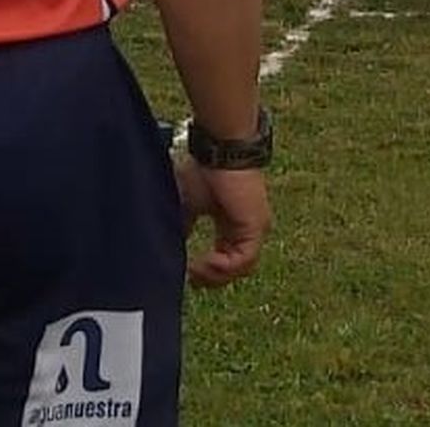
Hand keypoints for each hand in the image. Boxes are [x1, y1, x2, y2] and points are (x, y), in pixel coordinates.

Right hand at [175, 159, 270, 287]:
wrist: (219, 150)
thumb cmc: (204, 170)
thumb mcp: (189, 204)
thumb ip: (184, 226)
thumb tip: (172, 246)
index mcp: (232, 222)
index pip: (226, 257)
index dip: (207, 270)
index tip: (187, 273)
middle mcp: (247, 227)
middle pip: (234, 267)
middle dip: (211, 278)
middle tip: (191, 279)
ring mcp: (255, 228)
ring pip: (241, 268)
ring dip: (216, 275)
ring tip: (195, 271)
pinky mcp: (257, 226)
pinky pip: (245, 260)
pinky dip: (224, 267)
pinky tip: (206, 262)